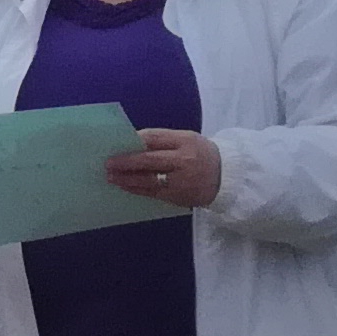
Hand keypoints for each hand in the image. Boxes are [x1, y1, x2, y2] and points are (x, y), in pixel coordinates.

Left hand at [106, 129, 221, 209]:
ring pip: (148, 180)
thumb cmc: (201, 153)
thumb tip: (132, 142)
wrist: (228, 177)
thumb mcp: (186, 139)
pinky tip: (125, 186)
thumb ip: (162, 140)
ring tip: (111, 177)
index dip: (132, 142)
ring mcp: (181, 181)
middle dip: (126, 162)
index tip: (115, 144)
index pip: (154, 138)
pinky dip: (136, 189)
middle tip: (108, 163)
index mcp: (185, 141)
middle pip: (149, 160)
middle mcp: (184, 161)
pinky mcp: (179, 197)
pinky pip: (153, 193)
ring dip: (127, 179)